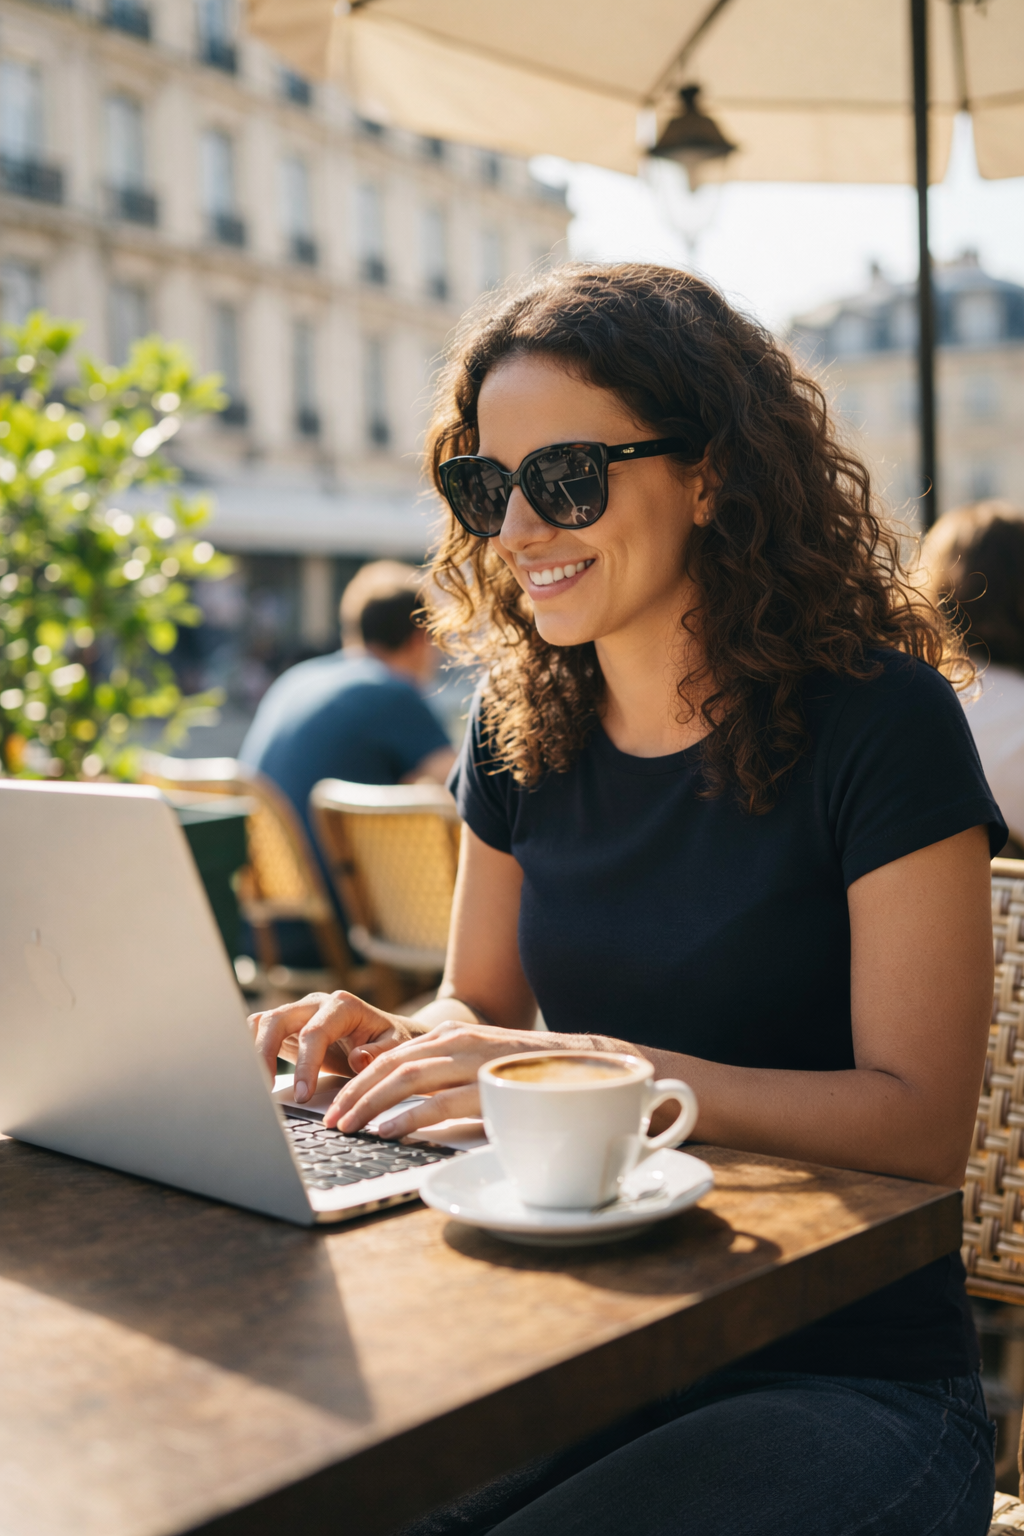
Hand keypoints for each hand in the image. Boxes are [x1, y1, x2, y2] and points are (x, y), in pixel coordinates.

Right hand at [247, 991, 415, 1102]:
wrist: (384, 1035)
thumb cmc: (390, 1041)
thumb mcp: (396, 1047)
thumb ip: (380, 1053)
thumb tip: (357, 1058)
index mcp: (342, 1005)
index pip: (314, 1032)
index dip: (305, 1064)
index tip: (303, 1094)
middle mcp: (315, 1004)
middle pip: (278, 1020)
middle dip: (266, 1054)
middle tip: (267, 1089)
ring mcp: (298, 1013)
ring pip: (262, 1023)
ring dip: (253, 1051)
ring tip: (255, 1085)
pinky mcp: (287, 1028)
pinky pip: (259, 1032)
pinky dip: (250, 1050)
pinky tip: (252, 1077)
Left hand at [323, 1021, 551, 1135]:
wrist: (585, 1065)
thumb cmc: (524, 1074)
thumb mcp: (475, 1064)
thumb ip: (439, 1072)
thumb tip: (391, 1095)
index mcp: (450, 1035)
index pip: (389, 1055)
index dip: (356, 1081)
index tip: (334, 1105)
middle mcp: (458, 1040)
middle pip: (390, 1064)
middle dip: (354, 1094)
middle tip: (331, 1121)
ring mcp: (474, 1060)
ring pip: (408, 1078)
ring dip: (371, 1104)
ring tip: (349, 1127)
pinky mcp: (491, 1085)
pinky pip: (442, 1102)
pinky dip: (410, 1117)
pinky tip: (388, 1131)